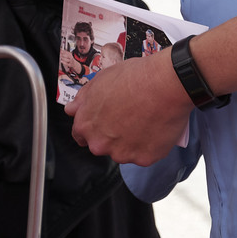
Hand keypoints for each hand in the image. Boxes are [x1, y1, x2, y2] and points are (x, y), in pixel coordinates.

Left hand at [65, 49, 193, 166]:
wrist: (164, 84)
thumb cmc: (133, 78)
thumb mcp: (100, 80)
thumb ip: (83, 99)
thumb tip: (72, 109)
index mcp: (86, 124)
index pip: (80, 135)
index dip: (92, 127)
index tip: (103, 122)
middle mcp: (100, 143)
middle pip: (102, 145)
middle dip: (112, 136)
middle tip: (128, 117)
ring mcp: (122, 153)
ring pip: (124, 152)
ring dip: (131, 142)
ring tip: (144, 120)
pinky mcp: (144, 159)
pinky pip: (145, 155)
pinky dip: (149, 145)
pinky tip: (155, 127)